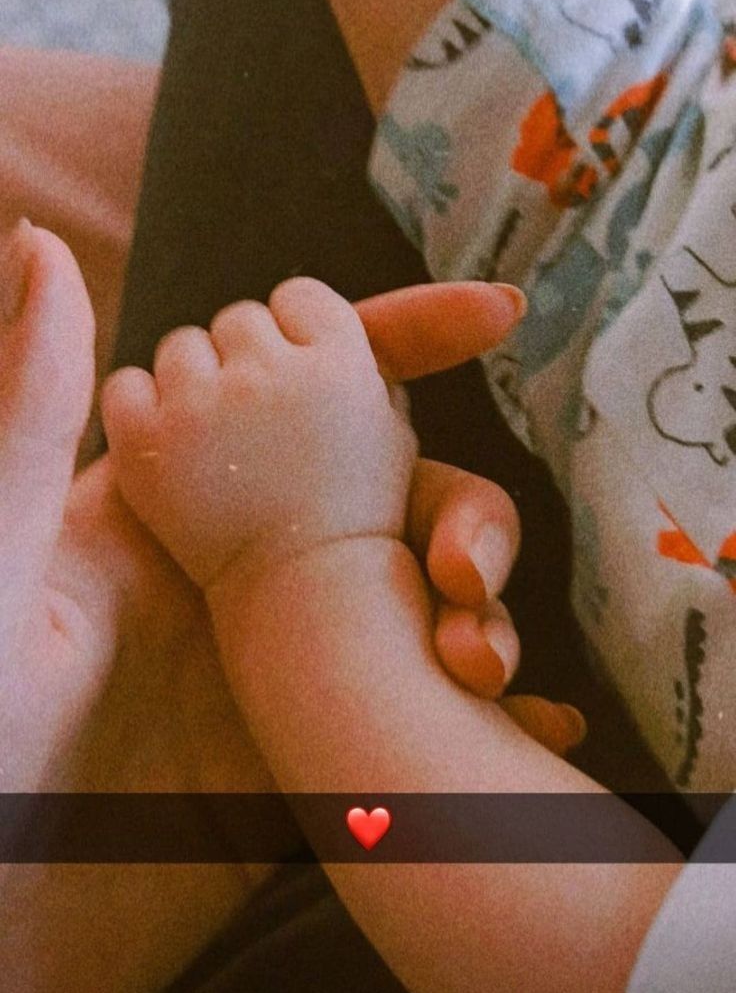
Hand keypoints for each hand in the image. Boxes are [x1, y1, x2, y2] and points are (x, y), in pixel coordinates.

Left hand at [0, 259, 577, 992]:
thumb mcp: (0, 562)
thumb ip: (30, 416)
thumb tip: (40, 240)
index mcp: (184, 504)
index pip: (302, 395)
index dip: (400, 342)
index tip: (491, 313)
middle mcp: (251, 566)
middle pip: (395, 498)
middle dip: (465, 519)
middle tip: (468, 577)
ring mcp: (291, 659)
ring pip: (424, 606)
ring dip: (483, 625)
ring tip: (488, 676)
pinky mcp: (316, 752)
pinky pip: (425, 717)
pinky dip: (492, 721)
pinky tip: (532, 734)